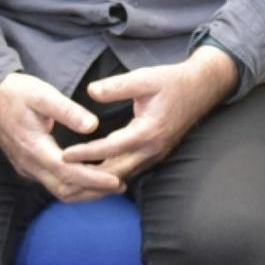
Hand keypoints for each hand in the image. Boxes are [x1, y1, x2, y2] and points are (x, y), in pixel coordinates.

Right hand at [0, 72, 121, 202]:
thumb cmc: (17, 93)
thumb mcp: (43, 95)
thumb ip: (68, 111)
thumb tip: (93, 125)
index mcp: (34, 148)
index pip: (68, 173)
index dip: (94, 180)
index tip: (116, 180)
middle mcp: (29, 164)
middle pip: (64, 189)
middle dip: (93, 191)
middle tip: (120, 185)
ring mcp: (27, 167)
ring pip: (58, 189)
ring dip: (84, 190)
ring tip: (110, 183)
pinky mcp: (28, 165)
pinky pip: (52, 182)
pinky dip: (74, 183)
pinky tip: (89, 176)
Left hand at [61, 46, 238, 182]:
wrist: (202, 87)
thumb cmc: (172, 81)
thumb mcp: (145, 78)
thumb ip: (117, 86)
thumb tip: (91, 91)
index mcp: (148, 131)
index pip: (111, 148)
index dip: (86, 153)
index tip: (63, 156)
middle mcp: (152, 149)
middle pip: (115, 172)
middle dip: (87, 179)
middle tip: (61, 182)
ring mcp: (155, 154)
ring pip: (122, 176)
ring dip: (97, 183)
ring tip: (72, 186)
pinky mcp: (155, 154)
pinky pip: (129, 171)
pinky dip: (110, 177)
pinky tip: (94, 178)